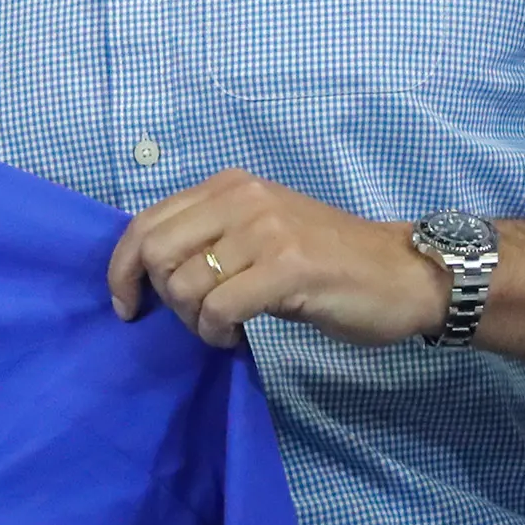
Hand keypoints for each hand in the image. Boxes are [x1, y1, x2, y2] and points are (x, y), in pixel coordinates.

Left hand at [107, 169, 447, 348]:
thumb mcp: (259, 234)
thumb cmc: (328, 262)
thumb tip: (149, 270)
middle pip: (155, 251)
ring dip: (194, 321)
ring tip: (221, 329)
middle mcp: (241, 198)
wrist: (403, 274)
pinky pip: (220, 307)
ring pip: (186, 283)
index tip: (126, 304)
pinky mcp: (288, 267)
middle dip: (161, 297)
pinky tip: (234, 338)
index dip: (121, 268)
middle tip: (190, 320)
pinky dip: (216, 332)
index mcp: (228, 186)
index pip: (145, 222)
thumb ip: (209, 237)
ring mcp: (266, 230)